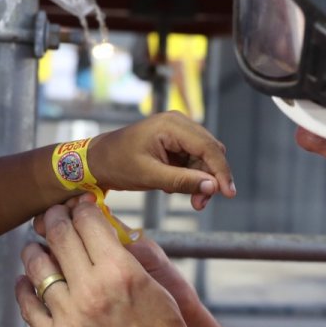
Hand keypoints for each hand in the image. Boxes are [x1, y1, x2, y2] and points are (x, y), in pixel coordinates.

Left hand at [33, 199, 230, 326]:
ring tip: (36, 246)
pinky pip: (28, 306)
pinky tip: (25, 280)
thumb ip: (128, 260)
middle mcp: (91, 290)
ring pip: (37, 266)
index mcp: (121, 271)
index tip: (78, 205)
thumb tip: (103, 235)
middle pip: (59, 236)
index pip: (88, 221)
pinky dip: (24, 287)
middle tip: (52, 215)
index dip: (80, 208)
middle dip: (54, 218)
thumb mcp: (158, 291)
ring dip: (35, 249)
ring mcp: (69, 318)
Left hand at [87, 112, 235, 210]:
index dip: (221, 171)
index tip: (228, 193)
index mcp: (171, 125)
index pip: (208, 147)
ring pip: (204, 158)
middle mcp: (178, 123)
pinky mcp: (175, 142)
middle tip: (200, 204)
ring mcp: (177, 131)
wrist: (97, 160)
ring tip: (192, 201)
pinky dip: (191, 177)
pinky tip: (175, 187)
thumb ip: (182, 181)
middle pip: (210, 151)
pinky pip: (193, 160)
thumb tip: (212, 187)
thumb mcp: (149, 176)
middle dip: (210, 178)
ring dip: (201, 180)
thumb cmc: (117, 164)